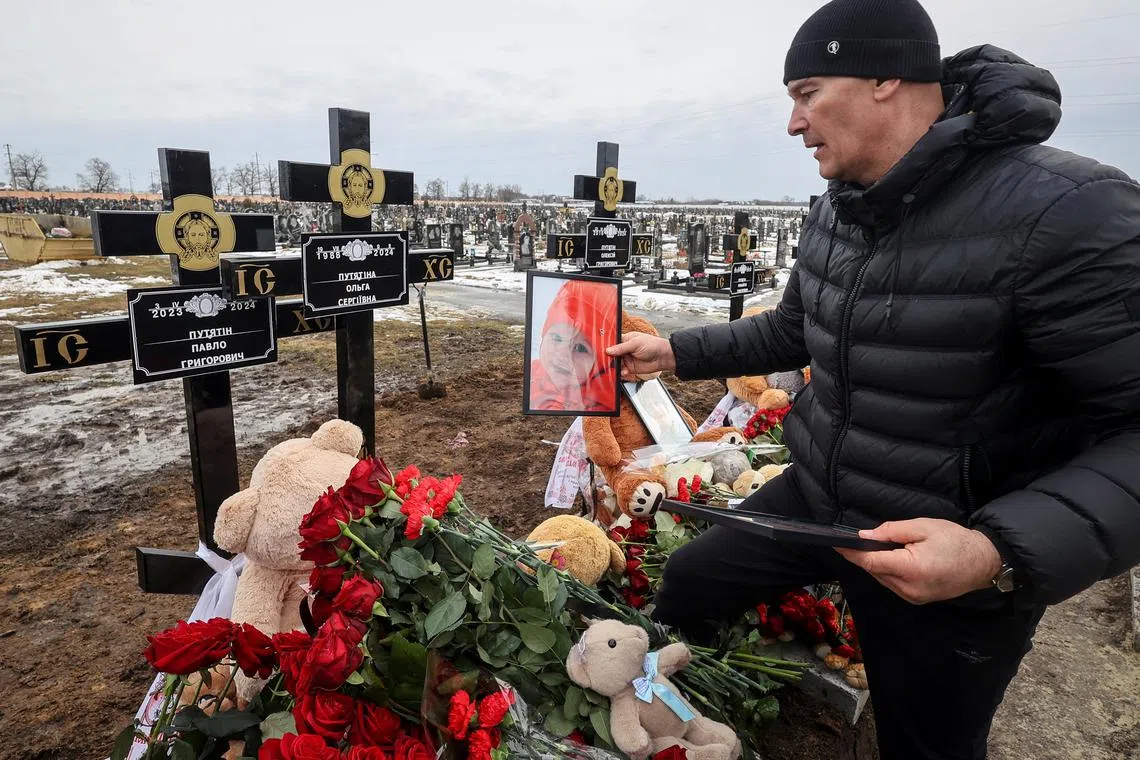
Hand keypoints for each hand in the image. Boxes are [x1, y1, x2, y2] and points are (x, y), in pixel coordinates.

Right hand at [605, 331, 675, 380]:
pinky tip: (625, 372)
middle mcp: (624, 349)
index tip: (601, 350)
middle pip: (612, 354)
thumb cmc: (653, 345)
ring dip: (615, 367)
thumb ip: (621, 348)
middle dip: (609, 358)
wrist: (663, 357)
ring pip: (615, 364)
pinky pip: (621, 371)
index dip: (607, 346)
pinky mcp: (630, 368)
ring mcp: (627, 359)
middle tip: (607, 361)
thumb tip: (608, 350)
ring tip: (616, 367)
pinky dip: (621, 373)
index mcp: (625, 339)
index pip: (612, 342)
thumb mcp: (636, 343)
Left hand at [834, 518, 1002, 604]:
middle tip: (858, 538)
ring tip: (881, 546)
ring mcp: (913, 597)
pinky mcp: (917, 599)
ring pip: (882, 578)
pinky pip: (893, 584)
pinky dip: (888, 571)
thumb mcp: (923, 527)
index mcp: (911, 569)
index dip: (851, 553)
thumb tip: (864, 536)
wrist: (984, 563)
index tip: (835, 543)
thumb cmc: (956, 540)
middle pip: (874, 571)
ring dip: (876, 563)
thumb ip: (891, 531)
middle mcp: (909, 588)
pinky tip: (893, 558)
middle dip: (864, 555)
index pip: (871, 562)